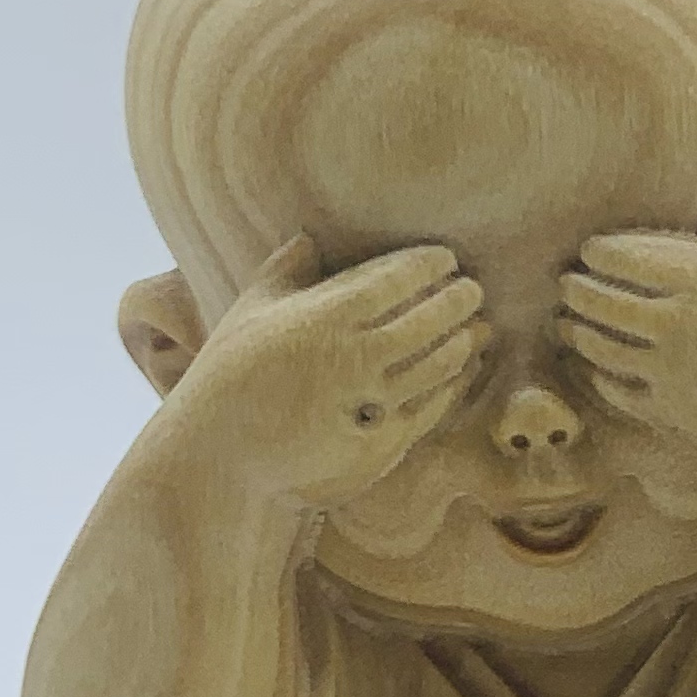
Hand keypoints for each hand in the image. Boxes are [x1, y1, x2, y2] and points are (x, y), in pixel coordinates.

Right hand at [172, 237, 489, 508]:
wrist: (219, 459)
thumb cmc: (228, 379)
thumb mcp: (250, 314)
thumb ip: (285, 271)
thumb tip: (309, 237)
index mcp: (324, 317)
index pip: (396, 278)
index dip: (429, 265)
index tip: (446, 258)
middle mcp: (354, 357)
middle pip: (429, 318)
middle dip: (459, 299)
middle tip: (472, 289)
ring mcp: (372, 403)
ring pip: (439, 363)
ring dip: (465, 340)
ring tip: (477, 326)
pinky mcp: (382, 444)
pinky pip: (433, 406)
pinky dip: (455, 383)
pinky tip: (462, 369)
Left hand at [556, 192, 696, 464]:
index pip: (619, 255)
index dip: (597, 253)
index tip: (591, 252)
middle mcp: (676, 320)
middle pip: (597, 299)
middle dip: (575, 290)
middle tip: (565, 285)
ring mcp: (669, 368)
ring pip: (598, 345)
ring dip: (576, 332)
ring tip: (569, 324)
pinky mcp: (671, 409)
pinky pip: (614, 387)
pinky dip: (597, 373)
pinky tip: (595, 366)